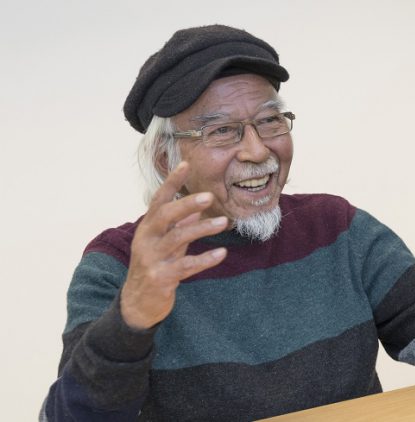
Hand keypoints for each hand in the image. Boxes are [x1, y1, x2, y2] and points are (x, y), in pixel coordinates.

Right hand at [120, 162, 229, 329]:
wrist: (137, 303)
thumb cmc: (155, 266)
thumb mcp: (166, 243)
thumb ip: (179, 226)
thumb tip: (197, 208)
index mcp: (148, 228)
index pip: (159, 200)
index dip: (172, 182)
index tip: (185, 164)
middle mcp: (146, 240)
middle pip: (165, 216)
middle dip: (186, 204)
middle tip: (209, 196)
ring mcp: (152, 259)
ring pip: (177, 238)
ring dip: (202, 229)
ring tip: (223, 223)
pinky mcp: (161, 277)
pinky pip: (186, 266)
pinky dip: (205, 259)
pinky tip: (221, 253)